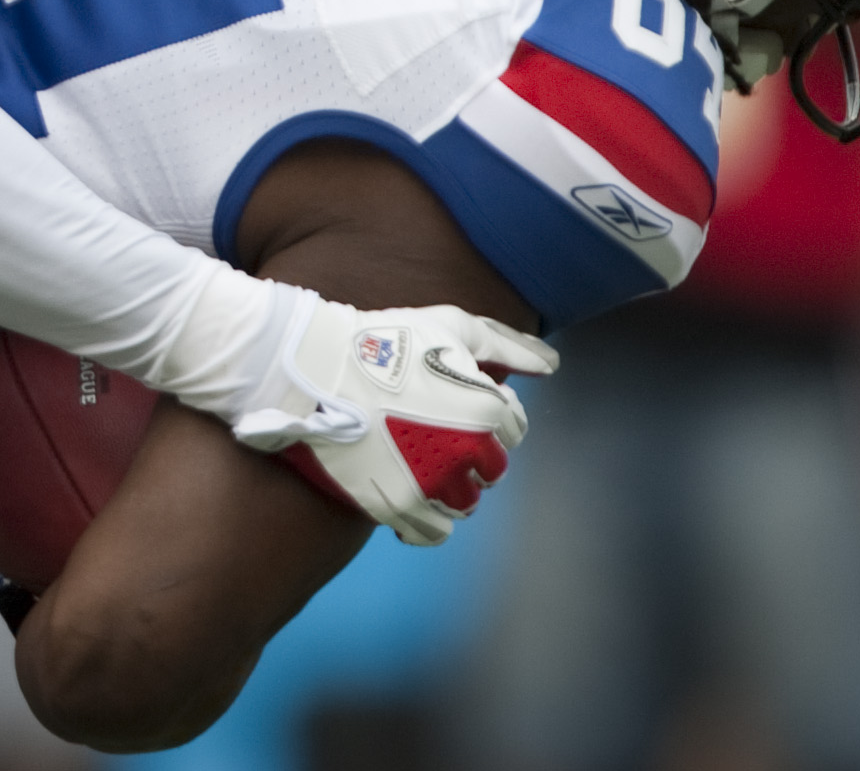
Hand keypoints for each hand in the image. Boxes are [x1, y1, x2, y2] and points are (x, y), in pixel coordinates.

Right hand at [223, 292, 556, 545]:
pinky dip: (426, 517)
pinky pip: (432, 532)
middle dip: (472, 449)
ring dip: (450, 484)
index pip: (513, 425)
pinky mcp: (395, 508)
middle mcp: (465, 455)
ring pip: (465, 503)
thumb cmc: (381, 341)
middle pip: (492, 467)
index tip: (452, 396)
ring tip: (417, 457)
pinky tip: (407, 490)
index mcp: (484, 411)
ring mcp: (430, 486)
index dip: (486, 407)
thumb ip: (507, 345)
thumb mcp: (450, 326)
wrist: (308, 369)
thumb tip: (551, 364)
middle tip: (433, 427)